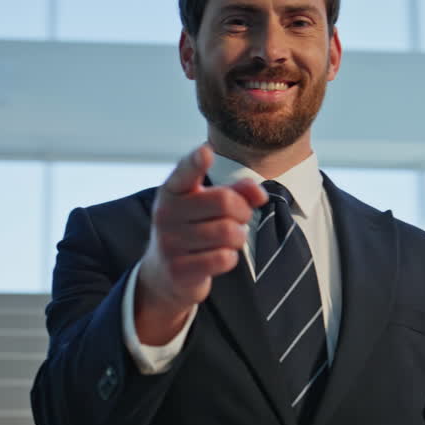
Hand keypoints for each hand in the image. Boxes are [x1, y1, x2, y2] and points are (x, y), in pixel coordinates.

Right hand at [135, 144, 267, 344]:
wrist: (163, 273)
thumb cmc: (193, 230)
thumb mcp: (208, 206)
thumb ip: (236, 192)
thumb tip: (260, 194)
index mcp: (172, 191)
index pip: (185, 171)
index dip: (196, 161)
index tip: (206, 151)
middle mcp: (165, 213)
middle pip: (224, 201)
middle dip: (243, 212)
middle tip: (239, 219)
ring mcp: (169, 242)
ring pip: (228, 232)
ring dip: (239, 237)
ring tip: (230, 239)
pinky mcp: (178, 269)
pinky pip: (223, 258)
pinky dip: (230, 258)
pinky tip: (220, 256)